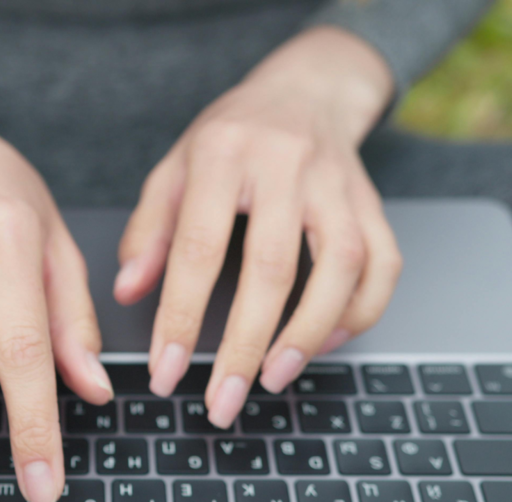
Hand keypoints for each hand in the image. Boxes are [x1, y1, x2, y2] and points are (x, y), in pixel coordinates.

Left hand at [115, 27, 402, 426]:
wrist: (304, 89)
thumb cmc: (230, 135)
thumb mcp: (173, 168)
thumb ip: (149, 230)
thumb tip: (128, 292)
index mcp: (222, 154)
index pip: (198, 248)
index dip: (180, 316)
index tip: (165, 371)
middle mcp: (286, 166)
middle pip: (272, 268)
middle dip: (244, 346)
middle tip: (221, 401)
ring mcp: (338, 183)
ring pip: (341, 267)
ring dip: (309, 333)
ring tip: (273, 379)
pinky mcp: (373, 202)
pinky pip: (383, 265)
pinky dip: (359, 312)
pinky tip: (325, 342)